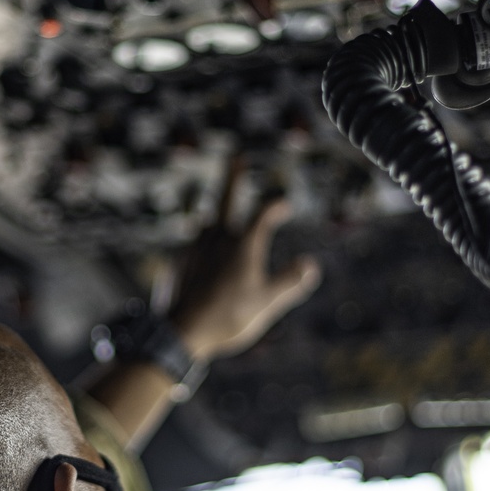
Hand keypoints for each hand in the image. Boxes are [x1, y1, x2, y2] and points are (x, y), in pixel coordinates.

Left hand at [170, 176, 320, 362]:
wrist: (181, 332)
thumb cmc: (227, 318)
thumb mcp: (266, 304)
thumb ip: (290, 282)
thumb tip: (311, 265)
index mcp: (242, 245)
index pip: (263, 214)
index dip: (276, 206)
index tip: (284, 205)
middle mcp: (217, 238)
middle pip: (224, 198)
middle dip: (232, 176)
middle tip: (236, 158)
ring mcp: (194, 247)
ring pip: (206, 221)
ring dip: (215, 213)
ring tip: (219, 213)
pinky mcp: (178, 260)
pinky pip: (193, 244)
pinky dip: (202, 244)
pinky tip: (202, 255)